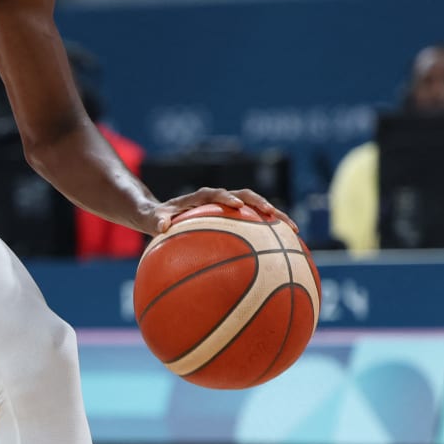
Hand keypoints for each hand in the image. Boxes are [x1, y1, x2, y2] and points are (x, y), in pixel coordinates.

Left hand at [147, 187, 298, 235]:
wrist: (158, 215)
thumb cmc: (154, 218)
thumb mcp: (149, 219)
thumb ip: (154, 221)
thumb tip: (162, 226)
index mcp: (198, 198)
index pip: (214, 193)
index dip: (225, 197)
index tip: (236, 205)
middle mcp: (216, 200)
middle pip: (244, 196)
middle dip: (260, 203)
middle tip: (275, 214)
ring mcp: (226, 209)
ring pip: (254, 208)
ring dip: (274, 216)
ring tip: (293, 231)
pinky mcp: (232, 219)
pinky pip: (253, 224)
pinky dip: (269, 233)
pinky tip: (284, 250)